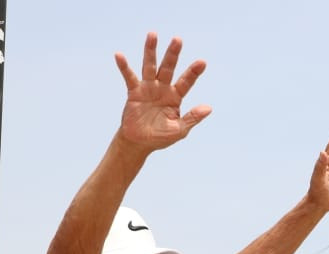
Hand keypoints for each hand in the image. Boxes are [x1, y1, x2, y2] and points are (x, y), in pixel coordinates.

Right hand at [114, 32, 211, 150]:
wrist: (140, 143)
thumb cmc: (160, 137)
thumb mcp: (180, 129)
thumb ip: (192, 117)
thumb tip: (209, 108)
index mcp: (175, 97)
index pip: (186, 81)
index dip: (193, 72)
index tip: (202, 62)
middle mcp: (162, 88)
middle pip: (168, 68)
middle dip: (173, 54)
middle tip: (178, 39)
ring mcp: (148, 88)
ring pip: (150, 66)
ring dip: (150, 51)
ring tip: (153, 34)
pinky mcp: (134, 92)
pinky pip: (129, 77)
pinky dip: (124, 67)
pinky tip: (119, 55)